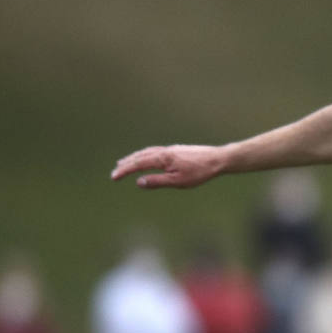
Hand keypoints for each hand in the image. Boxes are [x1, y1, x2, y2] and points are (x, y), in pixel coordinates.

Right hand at [110, 144, 225, 188]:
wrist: (217, 159)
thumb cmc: (200, 172)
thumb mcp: (178, 181)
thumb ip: (158, 181)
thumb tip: (139, 182)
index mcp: (162, 158)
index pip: (138, 164)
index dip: (125, 170)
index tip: (114, 177)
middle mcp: (164, 151)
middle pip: (140, 156)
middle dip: (126, 164)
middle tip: (115, 171)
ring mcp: (170, 149)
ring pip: (147, 152)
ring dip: (134, 157)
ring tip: (125, 162)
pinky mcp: (176, 150)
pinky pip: (155, 151)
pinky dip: (145, 154)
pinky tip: (147, 158)